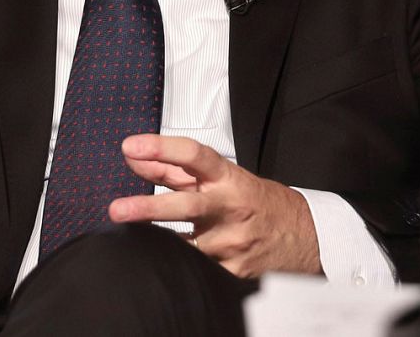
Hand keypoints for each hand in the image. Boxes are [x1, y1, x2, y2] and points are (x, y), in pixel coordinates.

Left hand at [108, 134, 321, 277]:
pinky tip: (159, 266)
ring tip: (131, 244)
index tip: (131, 146)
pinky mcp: (233, 273)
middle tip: (116, 209)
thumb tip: (134, 157)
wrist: (304, 238)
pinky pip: (195, 271)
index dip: (162, 147)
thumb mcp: (221, 179)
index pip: (194, 156)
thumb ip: (174, 169)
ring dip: (156, 245)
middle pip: (186, 205)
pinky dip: (175, 267)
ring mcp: (232, 243)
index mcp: (228, 179)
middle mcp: (230, 208)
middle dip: (147, 208)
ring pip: (184, 247)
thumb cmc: (256, 203)